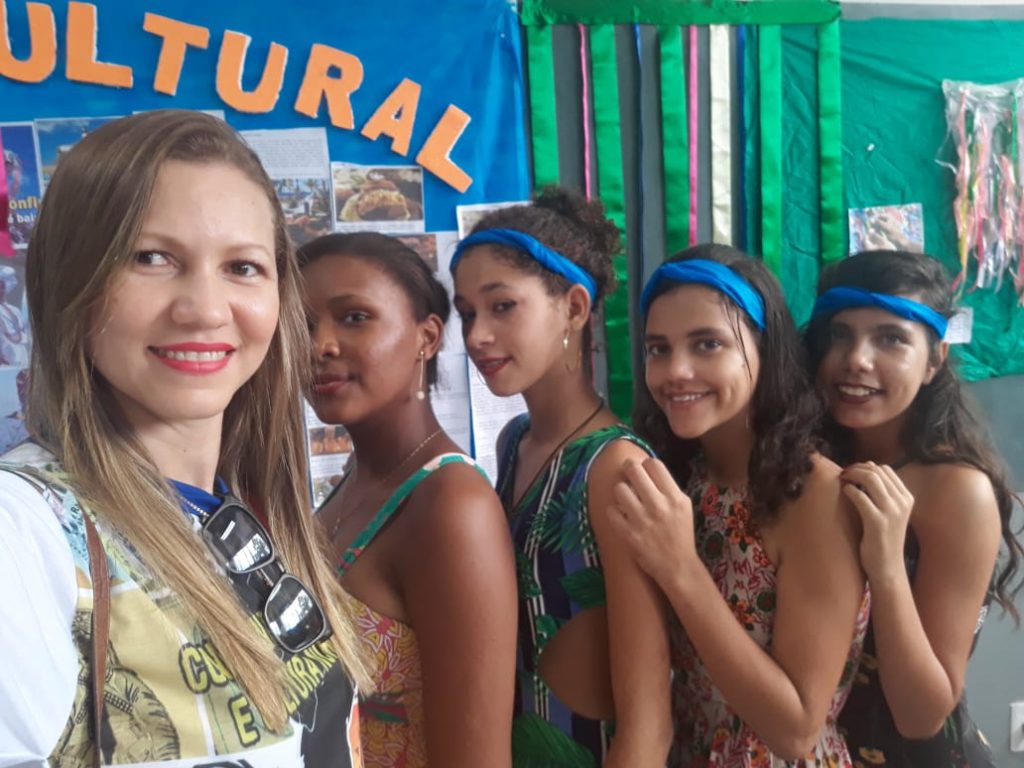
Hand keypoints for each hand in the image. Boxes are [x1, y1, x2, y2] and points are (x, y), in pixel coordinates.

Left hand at [607, 457, 697, 587]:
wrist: (678, 566)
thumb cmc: (680, 534)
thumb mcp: (683, 506)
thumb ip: (668, 487)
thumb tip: (647, 468)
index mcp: (675, 497)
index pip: (654, 464)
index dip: (645, 464)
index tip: (642, 471)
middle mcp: (659, 506)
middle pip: (633, 470)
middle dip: (628, 469)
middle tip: (627, 475)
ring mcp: (642, 520)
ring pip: (619, 488)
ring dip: (620, 492)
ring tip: (625, 499)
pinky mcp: (628, 534)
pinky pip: (610, 510)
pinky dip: (613, 511)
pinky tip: (620, 516)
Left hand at [840, 462, 914, 583]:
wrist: (887, 567)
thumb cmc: (883, 538)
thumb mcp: (889, 512)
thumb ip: (882, 492)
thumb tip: (867, 466)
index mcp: (906, 498)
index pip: (885, 470)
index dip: (866, 466)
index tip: (852, 471)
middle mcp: (902, 502)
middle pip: (876, 471)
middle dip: (856, 468)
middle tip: (843, 475)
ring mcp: (892, 512)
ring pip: (870, 479)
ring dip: (852, 475)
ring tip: (842, 480)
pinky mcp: (878, 522)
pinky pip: (860, 497)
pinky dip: (849, 490)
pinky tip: (844, 493)